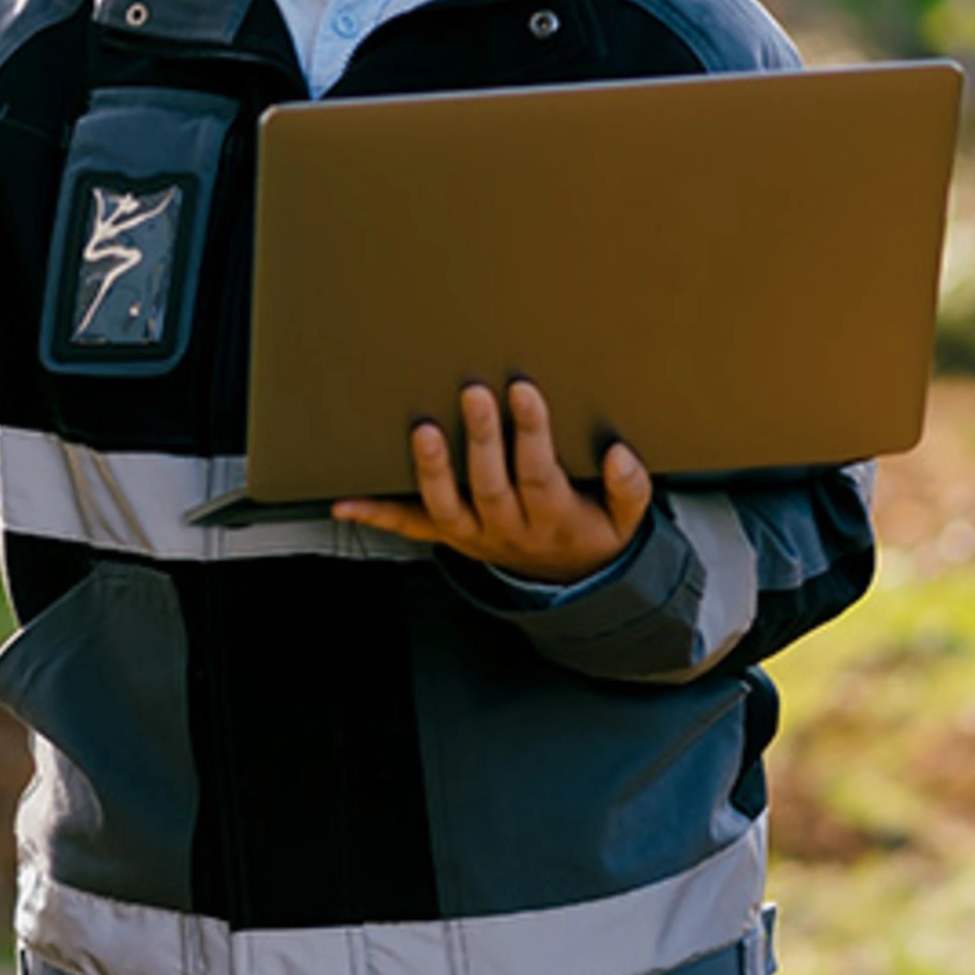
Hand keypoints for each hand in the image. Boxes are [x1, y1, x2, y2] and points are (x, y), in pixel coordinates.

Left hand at [334, 379, 652, 581]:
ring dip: (432, 468)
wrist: (570, 584)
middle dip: (480, 437)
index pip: (539, 470)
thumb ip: (629, 489)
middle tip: (472, 392)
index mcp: (553, 515)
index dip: (531, 431)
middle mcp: (508, 526)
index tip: (523, 390)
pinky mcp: (449, 535)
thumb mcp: (625, 521)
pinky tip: (345, 501)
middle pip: (490, 482)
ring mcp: (474, 533)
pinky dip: (378, 514)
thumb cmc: (593, 534)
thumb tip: (621, 457)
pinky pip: (411, 527)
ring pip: (447, 505)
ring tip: (422, 431)